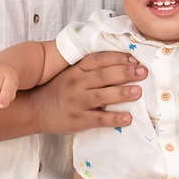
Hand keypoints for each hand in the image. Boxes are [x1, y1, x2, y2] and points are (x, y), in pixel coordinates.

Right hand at [29, 51, 145, 135]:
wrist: (36, 110)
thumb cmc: (58, 90)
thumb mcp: (70, 74)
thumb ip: (90, 68)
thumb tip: (122, 62)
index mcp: (76, 70)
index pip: (99, 60)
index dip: (117, 58)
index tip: (134, 59)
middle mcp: (76, 84)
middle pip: (103, 75)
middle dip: (125, 73)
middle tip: (143, 72)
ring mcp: (77, 102)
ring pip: (102, 95)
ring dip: (122, 93)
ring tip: (138, 92)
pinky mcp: (78, 120)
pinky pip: (98, 119)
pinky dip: (114, 119)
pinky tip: (128, 118)